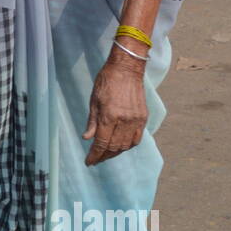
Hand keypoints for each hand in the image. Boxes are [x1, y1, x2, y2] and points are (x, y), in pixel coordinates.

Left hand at [83, 51, 147, 165]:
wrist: (127, 69)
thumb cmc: (106, 81)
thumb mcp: (94, 100)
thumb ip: (92, 121)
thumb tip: (87, 138)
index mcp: (109, 116)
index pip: (101, 143)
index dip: (94, 155)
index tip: (89, 162)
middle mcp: (123, 120)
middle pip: (113, 147)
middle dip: (103, 156)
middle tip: (96, 159)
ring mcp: (135, 120)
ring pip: (125, 145)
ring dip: (115, 153)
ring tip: (106, 155)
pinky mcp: (143, 117)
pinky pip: (136, 138)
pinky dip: (128, 146)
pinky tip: (120, 147)